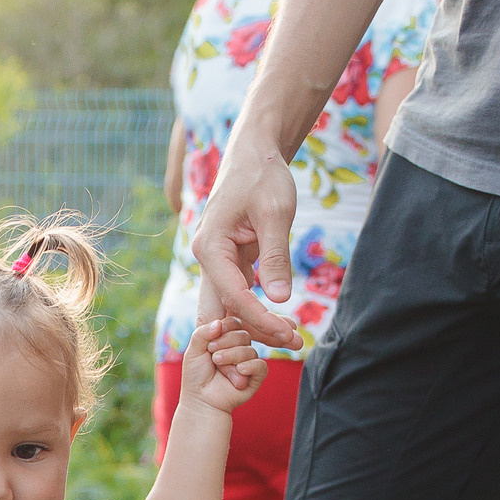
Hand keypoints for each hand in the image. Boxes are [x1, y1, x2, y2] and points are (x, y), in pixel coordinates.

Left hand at [182, 318, 270, 414]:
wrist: (201, 399)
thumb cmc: (196, 375)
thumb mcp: (193, 350)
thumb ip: (202, 333)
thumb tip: (218, 323)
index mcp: (226, 338)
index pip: (234, 323)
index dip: (224, 327)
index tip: (210, 340)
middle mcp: (239, 347)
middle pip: (243, 334)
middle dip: (226, 343)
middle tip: (213, 356)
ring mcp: (249, 361)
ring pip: (250, 350)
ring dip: (232, 356)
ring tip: (219, 365)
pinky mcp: (256, 376)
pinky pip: (260, 366)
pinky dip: (250, 366)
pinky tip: (239, 370)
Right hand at [188, 142, 308, 350]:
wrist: (254, 153)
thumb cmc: (263, 176)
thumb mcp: (276, 214)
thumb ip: (276, 257)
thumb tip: (279, 300)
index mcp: (210, 248)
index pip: (233, 295)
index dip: (260, 319)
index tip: (286, 334)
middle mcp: (207, 258)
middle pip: (225, 309)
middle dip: (254, 332)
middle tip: (290, 346)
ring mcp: (217, 261)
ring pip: (232, 305)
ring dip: (258, 324)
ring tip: (292, 339)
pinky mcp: (231, 261)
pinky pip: (241, 293)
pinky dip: (259, 309)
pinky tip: (282, 322)